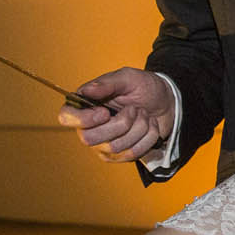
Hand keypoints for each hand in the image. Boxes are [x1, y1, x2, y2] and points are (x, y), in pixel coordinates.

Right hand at [58, 67, 175, 163]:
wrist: (167, 103)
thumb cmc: (144, 87)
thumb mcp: (128, 78)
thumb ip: (107, 83)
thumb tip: (86, 90)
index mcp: (85, 104)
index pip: (66, 117)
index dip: (83, 119)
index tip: (105, 112)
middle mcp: (89, 127)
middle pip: (89, 138)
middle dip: (120, 124)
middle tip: (134, 109)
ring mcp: (104, 144)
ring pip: (114, 148)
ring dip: (138, 128)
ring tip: (144, 115)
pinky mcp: (120, 156)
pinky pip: (131, 154)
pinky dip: (147, 137)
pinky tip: (149, 126)